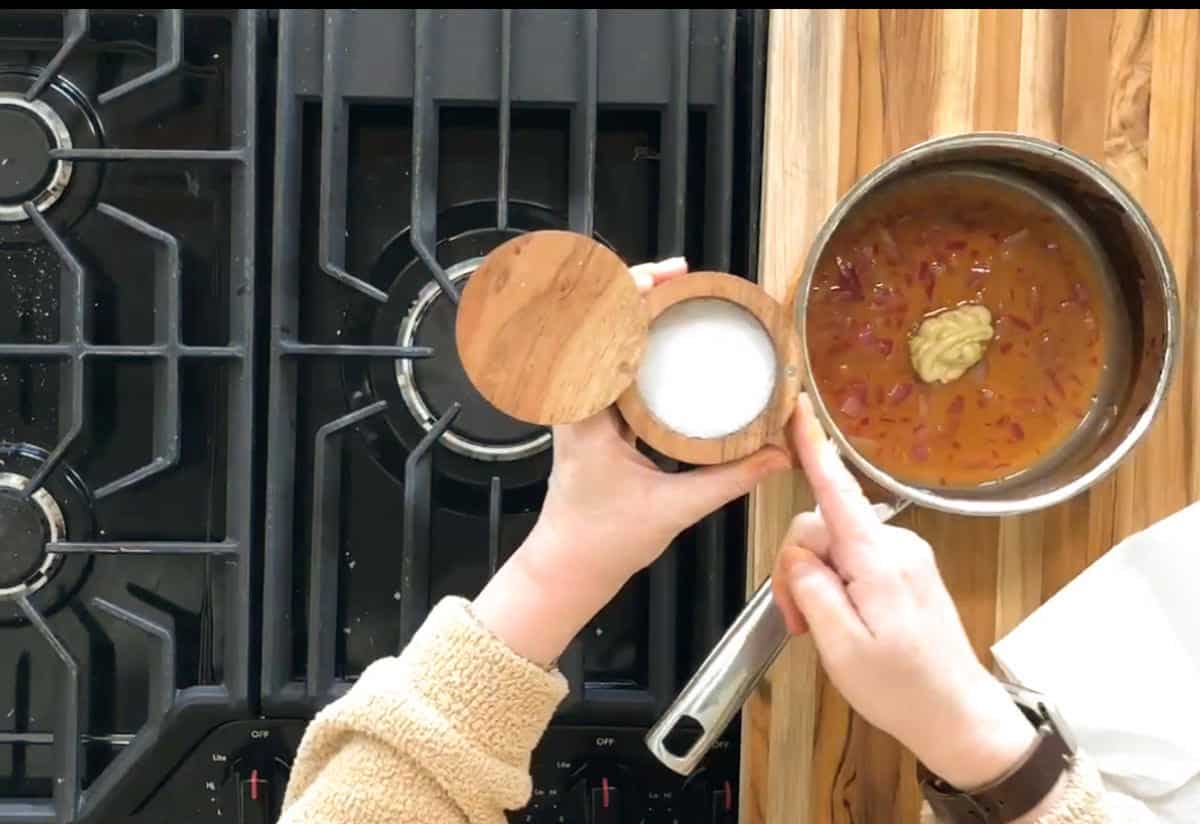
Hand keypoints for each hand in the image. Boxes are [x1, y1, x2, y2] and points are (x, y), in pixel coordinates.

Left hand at [473, 257, 792, 667]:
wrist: (568, 567)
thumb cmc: (603, 541)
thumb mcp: (674, 508)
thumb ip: (730, 479)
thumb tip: (780, 454)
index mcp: (586, 414)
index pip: (596, 333)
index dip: (626, 293)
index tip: (665, 277)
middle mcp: (577, 401)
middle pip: (595, 323)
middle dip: (634, 288)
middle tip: (681, 274)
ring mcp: (581, 406)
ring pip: (598, 339)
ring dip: (630, 309)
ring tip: (674, 291)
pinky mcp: (591, 416)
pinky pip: (606, 363)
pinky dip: (630, 339)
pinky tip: (660, 333)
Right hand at [772, 394, 1036, 792]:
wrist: (956, 715)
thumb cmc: (902, 689)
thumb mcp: (840, 647)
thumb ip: (812, 590)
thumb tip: (798, 554)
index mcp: (879, 560)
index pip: (837, 492)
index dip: (814, 449)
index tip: (799, 410)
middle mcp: (896, 545)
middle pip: (821, 526)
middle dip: (798, 568)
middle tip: (799, 621)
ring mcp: (904, 554)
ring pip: (834, 544)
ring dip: (817, 582)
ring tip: (822, 629)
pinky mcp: (905, 567)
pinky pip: (853, 557)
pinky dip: (836, 585)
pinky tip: (841, 620)